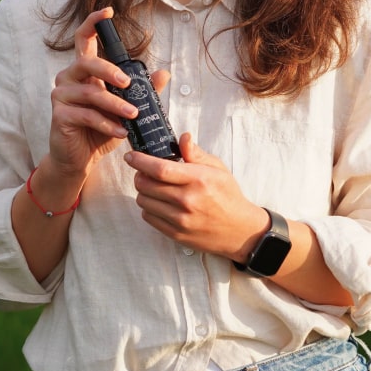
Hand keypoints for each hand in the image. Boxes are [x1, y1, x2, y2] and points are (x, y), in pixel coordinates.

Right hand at [48, 8, 170, 177]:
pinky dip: (107, 124)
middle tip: (129, 84)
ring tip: (134, 115)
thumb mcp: (124, 108)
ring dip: (115, 105)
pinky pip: (87, 116)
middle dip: (110, 71)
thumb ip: (143, 91)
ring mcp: (61, 96)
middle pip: (87, 62)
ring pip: (91, 93)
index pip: (85, 39)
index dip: (94, 22)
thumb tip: (165, 73)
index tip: (108, 11)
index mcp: (84, 70)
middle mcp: (68, 77)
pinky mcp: (60, 116)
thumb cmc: (100, 129)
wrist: (79, 159)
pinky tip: (121, 131)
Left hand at [124, 134, 268, 260]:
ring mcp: (180, 219)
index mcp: (197, 179)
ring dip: (143, 191)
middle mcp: (187, 200)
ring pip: (144, 201)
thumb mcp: (217, 168)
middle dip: (139, 175)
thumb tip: (183, 137)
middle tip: (143, 171)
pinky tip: (160, 202)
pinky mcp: (176, 234)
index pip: (160, 169)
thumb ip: (196, 153)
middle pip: (147, 185)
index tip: (131, 156)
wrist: (238, 229)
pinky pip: (149, 217)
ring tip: (154, 187)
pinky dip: (149, 207)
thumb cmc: (227, 194)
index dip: (140, 161)